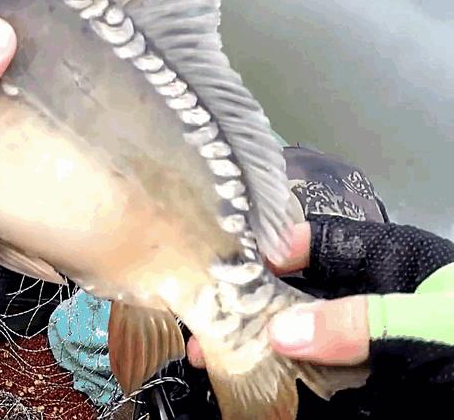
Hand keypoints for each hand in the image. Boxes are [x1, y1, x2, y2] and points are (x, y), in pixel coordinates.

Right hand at [187, 215, 453, 386]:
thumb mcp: (434, 324)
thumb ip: (360, 322)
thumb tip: (281, 329)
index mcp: (390, 262)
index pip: (316, 241)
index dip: (268, 250)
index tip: (222, 268)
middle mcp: (369, 301)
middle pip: (296, 296)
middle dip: (249, 307)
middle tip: (205, 323)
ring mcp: (365, 351)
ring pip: (299, 343)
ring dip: (257, 349)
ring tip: (211, 356)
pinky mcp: (366, 394)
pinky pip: (316, 387)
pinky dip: (283, 389)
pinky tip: (250, 389)